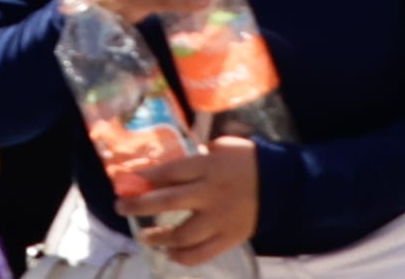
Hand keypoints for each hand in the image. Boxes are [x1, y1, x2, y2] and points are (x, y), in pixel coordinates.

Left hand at [114, 137, 261, 263]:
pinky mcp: (231, 238)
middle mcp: (210, 194)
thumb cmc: (250, 161)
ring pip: (182, 233)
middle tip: (120, 207)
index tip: (125, 180)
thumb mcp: (222, 147)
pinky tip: (170, 254)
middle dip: (139, 205)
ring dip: (158, 237)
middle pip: (167, 202)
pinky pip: (203, 252)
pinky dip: (184, 257)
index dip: (144, 177)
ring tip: (144, 236)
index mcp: (208, 167)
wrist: (285, 186)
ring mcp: (220, 219)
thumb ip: (197, 157)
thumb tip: (170, 165)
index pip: (169, 172)